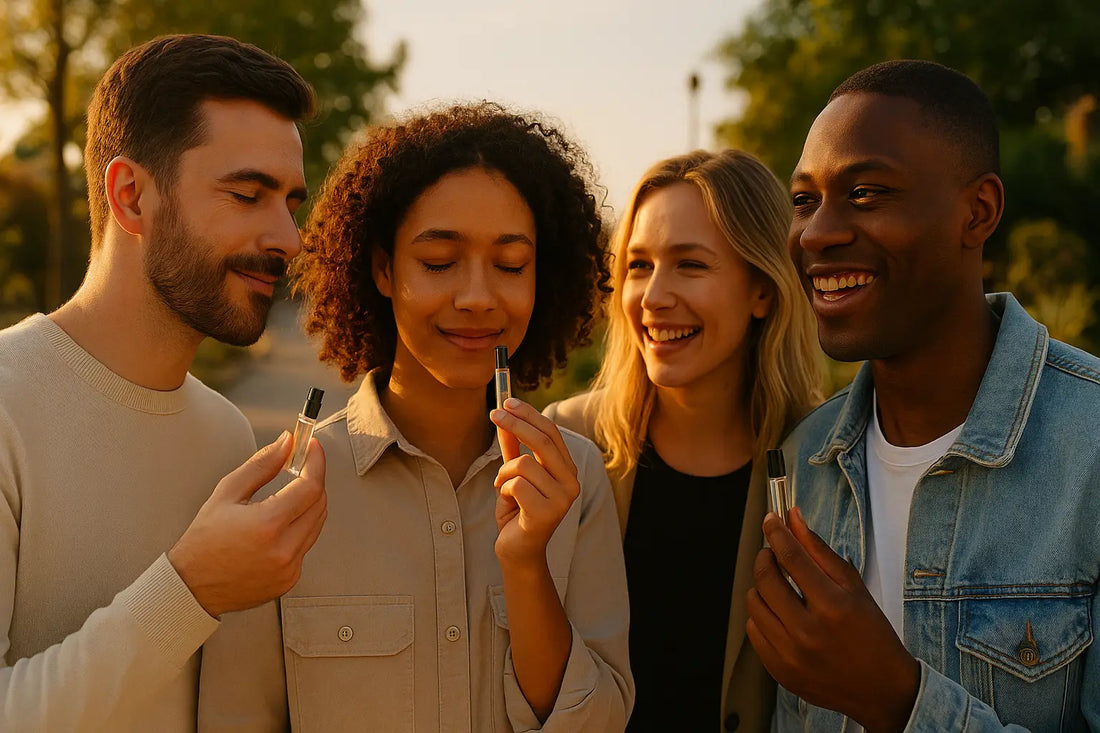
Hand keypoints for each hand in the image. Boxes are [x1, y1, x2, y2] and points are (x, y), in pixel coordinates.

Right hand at [167, 431, 326, 617]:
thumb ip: (261, 465)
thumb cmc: (203, 542)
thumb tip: (286, 443)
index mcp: (268, 525)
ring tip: (286, 497)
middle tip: (300, 467)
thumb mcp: (227, 493)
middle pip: (319, 504)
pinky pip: (306, 545)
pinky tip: (278, 527)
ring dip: (308, 505)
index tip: (313, 448)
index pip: (311, 486)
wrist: (190, 587)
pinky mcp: (290, 579)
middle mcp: (284, 549)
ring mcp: (289, 568)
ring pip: (316, 525)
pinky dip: (299, 530)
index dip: (316, 462)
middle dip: (313, 480)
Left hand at [489, 398, 579, 566]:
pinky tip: (508, 502)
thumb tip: (506, 417)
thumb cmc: (517, 511)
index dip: (529, 415)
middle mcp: (571, 482)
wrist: (517, 551)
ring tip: (503, 488)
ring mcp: (562, 499)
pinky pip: (516, 484)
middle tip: (494, 414)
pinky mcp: (546, 513)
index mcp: (567, 470)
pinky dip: (504, 489)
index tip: (507, 402)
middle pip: (541, 440)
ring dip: (503, 474)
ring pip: (523, 463)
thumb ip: (514, 448)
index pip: (551, 433)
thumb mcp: (514, 474)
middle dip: (515, 424)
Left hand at [746, 507, 919, 731]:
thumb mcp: (853, 587)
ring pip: (754, 604)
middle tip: (772, 553)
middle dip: (764, 557)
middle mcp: (808, 632)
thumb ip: (819, 550)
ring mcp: (791, 655)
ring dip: (761, 587)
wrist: (882, 689)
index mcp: (833, 607)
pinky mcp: (780, 671)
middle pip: (765, 579)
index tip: (771, 520)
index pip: (791, 558)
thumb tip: (793, 517)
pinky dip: (762, 615)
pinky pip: (753, 630)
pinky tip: (779, 613)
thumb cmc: (872, 634)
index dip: (777, 534)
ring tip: (778, 586)